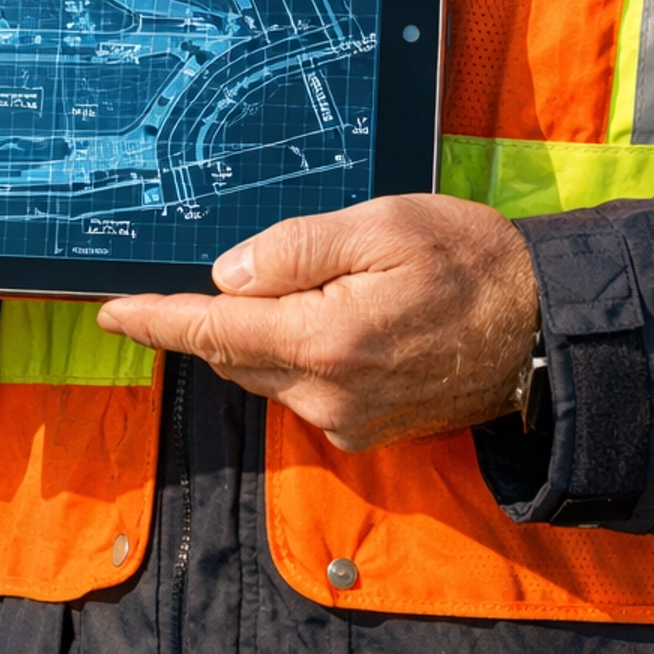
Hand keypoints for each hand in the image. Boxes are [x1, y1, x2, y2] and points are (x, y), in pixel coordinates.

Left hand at [95, 193, 539, 450]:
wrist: (543, 330)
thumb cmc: (471, 262)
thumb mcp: (385, 224)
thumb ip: (300, 247)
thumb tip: (229, 274)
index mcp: (326, 339)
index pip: (216, 330)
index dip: (157, 320)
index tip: (110, 313)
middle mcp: (328, 394)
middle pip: (237, 353)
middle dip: (215, 315)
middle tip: (226, 271)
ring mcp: (347, 419)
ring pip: (268, 371)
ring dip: (261, 332)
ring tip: (306, 282)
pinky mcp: (367, 430)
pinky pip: (305, 388)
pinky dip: (297, 352)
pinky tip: (337, 315)